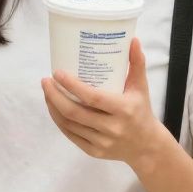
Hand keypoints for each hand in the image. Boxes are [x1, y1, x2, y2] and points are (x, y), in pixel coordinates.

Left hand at [41, 39, 169, 166]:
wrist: (147, 146)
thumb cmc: (141, 111)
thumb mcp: (141, 87)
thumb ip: (136, 63)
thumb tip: (132, 40)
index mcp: (123, 109)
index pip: (92, 97)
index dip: (72, 85)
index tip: (57, 72)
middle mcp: (112, 128)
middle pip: (74, 112)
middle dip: (54, 95)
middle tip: (45, 81)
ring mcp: (101, 142)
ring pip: (69, 124)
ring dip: (53, 107)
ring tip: (47, 91)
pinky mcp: (94, 151)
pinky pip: (70, 135)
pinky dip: (59, 120)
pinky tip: (53, 108)